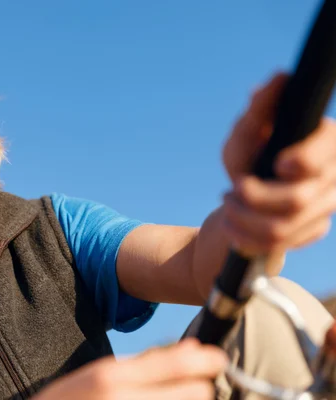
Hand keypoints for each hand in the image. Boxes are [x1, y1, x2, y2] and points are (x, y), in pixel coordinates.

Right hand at [33, 338, 226, 399]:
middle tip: (194, 386)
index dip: (207, 360)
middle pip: (197, 393)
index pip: (178, 363)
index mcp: (113, 376)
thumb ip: (145, 363)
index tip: (219, 359)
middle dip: (198, 388)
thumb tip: (191, 348)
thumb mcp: (100, 373)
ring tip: (177, 395)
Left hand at [221, 72, 335, 255]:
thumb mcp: (246, 131)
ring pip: (283, 228)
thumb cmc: (250, 153)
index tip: (277, 164)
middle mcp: (334, 176)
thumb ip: (261, 108)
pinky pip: (278, 246)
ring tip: (227, 205)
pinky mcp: (313, 230)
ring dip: (242, 219)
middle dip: (252, 197)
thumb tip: (279, 78)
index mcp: (327, 142)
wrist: (245, 194)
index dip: (303, 161)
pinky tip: (231, 225)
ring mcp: (326, 207)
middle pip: (297, 199)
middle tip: (231, 190)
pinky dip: (245, 237)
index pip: (327, 155)